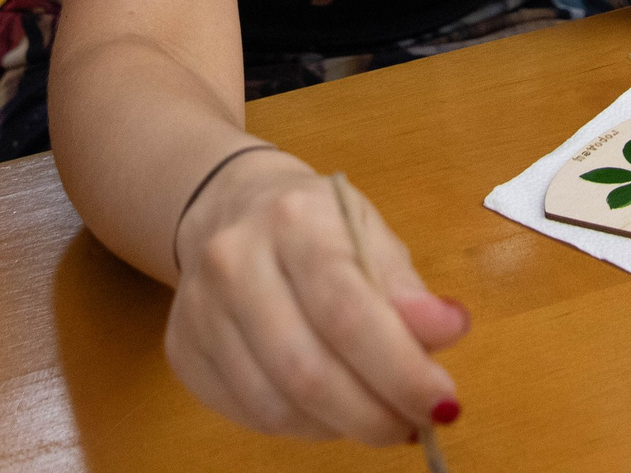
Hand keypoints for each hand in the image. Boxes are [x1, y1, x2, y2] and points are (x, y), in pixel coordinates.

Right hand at [165, 151, 466, 443]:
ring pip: (275, 405)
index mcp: (294, 220)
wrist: (224, 204)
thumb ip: (407, 288)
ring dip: (340, 425)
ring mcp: (199, 309)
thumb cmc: (313, 224)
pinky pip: (248, 414)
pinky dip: (301, 425)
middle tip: (414, 424)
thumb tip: (447, 331)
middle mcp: (235, 261)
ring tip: (375, 413)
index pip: (348, 311)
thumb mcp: (369, 233)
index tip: (443, 401)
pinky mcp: (182, 350)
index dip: (400, 369)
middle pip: (307, 371)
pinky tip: (327, 406)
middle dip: (373, 414)